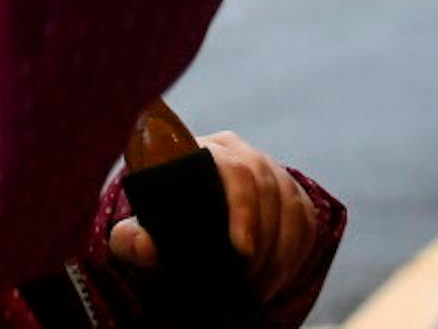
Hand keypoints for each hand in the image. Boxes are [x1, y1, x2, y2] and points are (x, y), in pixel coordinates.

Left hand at [108, 131, 319, 300]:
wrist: (187, 220)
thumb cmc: (162, 222)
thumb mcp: (141, 232)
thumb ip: (131, 239)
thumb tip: (142, 243)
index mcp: (203, 152)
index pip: (234, 171)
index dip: (243, 209)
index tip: (241, 250)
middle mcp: (242, 153)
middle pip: (268, 188)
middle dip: (264, 241)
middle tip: (247, 280)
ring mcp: (271, 171)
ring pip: (291, 205)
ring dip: (281, 252)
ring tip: (258, 286)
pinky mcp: (291, 194)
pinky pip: (306, 219)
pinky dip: (296, 252)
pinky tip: (276, 276)